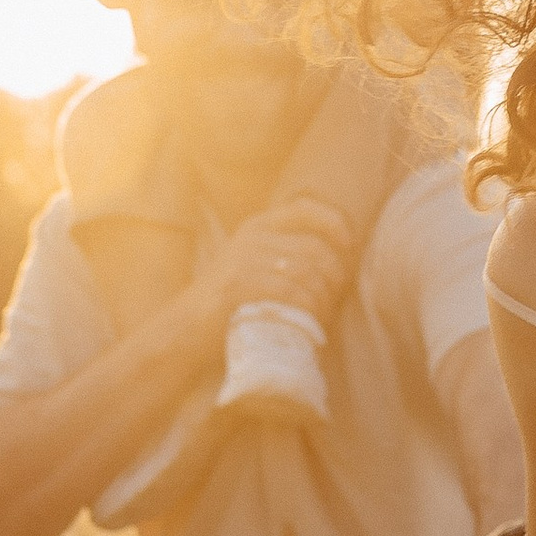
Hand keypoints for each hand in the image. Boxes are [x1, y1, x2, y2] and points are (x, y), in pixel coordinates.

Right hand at [193, 193, 353, 337]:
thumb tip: (338, 258)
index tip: (350, 246)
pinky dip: (309, 309)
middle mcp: (251, 237)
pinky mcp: (239, 286)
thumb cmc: (229, 301)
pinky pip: (291, 292)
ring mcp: (244, 260)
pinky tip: (312, 321)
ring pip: (307, 272)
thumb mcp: (252, 264)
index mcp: (257, 226)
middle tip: (336, 298)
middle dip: (336, 275)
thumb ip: (284, 253)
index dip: (335, 223)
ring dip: (324, 297)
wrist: (186, 327)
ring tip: (324, 315)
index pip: (305, 208)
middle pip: (314, 248)